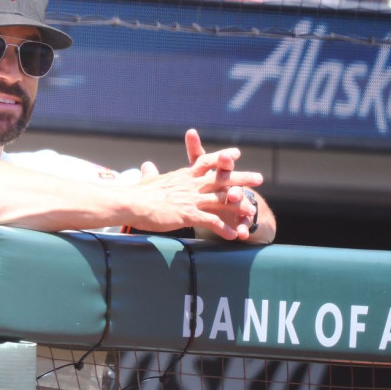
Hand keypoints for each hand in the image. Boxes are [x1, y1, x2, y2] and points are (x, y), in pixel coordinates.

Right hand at [135, 130, 261, 239]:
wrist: (131, 202)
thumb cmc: (136, 194)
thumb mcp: (146, 179)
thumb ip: (150, 174)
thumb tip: (146, 165)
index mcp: (182, 175)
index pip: (206, 161)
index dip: (222, 157)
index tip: (236, 153)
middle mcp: (191, 184)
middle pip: (222, 178)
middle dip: (242, 177)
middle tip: (259, 177)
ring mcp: (191, 199)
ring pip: (222, 199)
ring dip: (239, 205)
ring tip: (253, 211)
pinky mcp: (188, 214)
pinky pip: (212, 222)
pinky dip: (224, 229)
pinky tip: (234, 236)